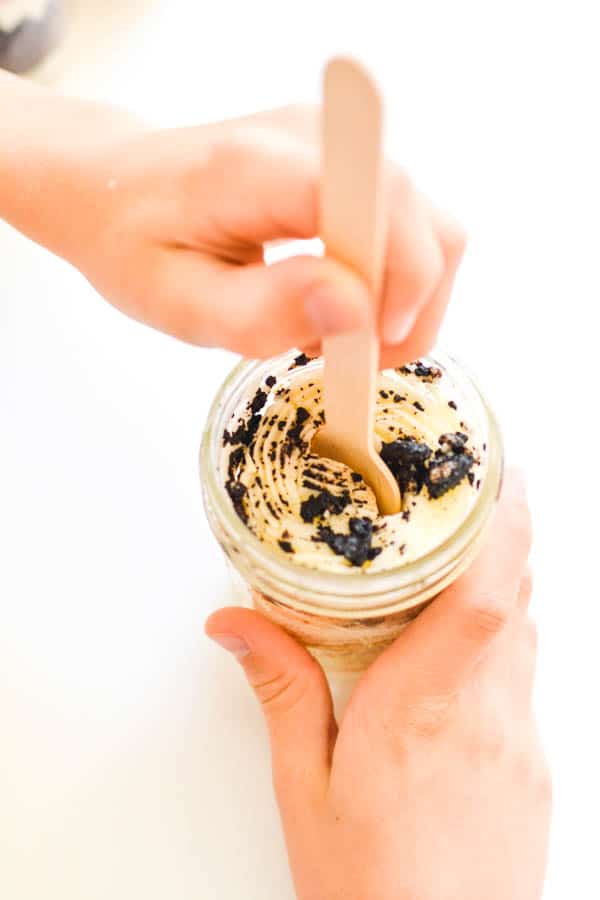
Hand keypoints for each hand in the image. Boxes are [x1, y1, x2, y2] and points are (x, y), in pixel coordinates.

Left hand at [0, 74, 464, 362]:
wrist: (114, 186)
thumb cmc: (137, 245)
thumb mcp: (178, 303)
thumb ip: (263, 311)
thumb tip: (357, 308)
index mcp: (258, 168)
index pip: (378, 201)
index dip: (403, 278)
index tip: (375, 345)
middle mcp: (311, 137)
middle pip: (421, 219)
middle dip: (408, 308)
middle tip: (352, 358)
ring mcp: (335, 143)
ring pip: (429, 226)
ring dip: (404, 299)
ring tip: (341, 334)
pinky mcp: (345, 161)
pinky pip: (408, 226)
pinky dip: (393, 280)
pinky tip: (342, 304)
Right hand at [206, 471, 550, 899]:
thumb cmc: (368, 890)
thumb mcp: (303, 787)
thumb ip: (281, 691)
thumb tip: (236, 622)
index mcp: (422, 711)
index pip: (486, 599)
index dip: (505, 528)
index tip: (504, 477)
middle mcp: (487, 718)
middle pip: (516, 599)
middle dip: (507, 536)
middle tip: (480, 489)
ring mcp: (521, 744)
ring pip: (527, 634)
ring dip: (507, 583)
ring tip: (470, 550)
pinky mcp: (535, 767)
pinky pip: (527, 676)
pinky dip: (505, 637)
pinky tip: (466, 646)